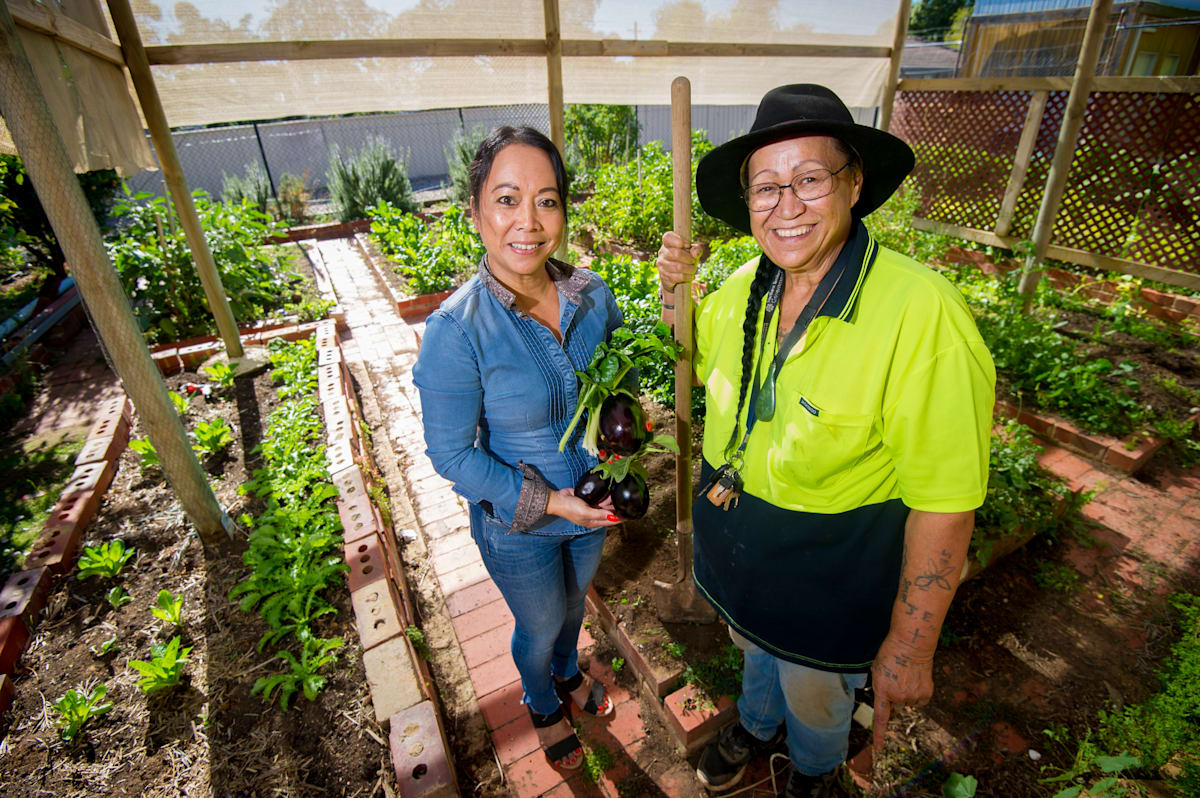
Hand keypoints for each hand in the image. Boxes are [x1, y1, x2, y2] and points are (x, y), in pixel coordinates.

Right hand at [546, 488, 621, 528]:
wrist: (557, 499)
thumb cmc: (569, 508)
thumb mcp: (585, 513)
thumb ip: (599, 515)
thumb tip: (613, 517)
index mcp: (593, 522)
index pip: (611, 521)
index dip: (621, 518)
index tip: (631, 514)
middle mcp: (594, 515)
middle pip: (610, 512)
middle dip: (618, 508)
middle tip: (628, 501)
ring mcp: (591, 507)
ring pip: (606, 504)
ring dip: (612, 500)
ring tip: (621, 493)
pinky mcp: (589, 499)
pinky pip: (600, 497)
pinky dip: (605, 494)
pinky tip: (611, 490)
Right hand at [656, 231, 703, 292]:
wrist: (675, 277)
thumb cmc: (685, 259)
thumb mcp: (693, 251)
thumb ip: (697, 248)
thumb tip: (695, 253)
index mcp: (667, 243)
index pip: (667, 237)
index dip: (679, 240)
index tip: (688, 245)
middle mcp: (662, 252)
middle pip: (676, 253)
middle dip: (689, 258)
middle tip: (694, 261)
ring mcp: (661, 265)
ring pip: (678, 267)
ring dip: (690, 268)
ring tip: (693, 269)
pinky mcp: (664, 276)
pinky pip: (678, 277)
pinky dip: (688, 277)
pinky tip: (691, 276)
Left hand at [870, 634, 934, 752]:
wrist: (911, 645)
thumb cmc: (891, 654)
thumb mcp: (877, 670)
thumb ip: (880, 688)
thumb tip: (888, 701)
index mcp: (882, 691)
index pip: (880, 718)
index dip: (879, 735)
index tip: (878, 748)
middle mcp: (897, 697)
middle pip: (896, 706)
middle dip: (895, 697)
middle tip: (897, 679)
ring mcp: (912, 697)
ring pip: (909, 703)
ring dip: (907, 693)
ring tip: (907, 675)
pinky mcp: (925, 694)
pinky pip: (920, 701)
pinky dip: (919, 693)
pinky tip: (916, 679)